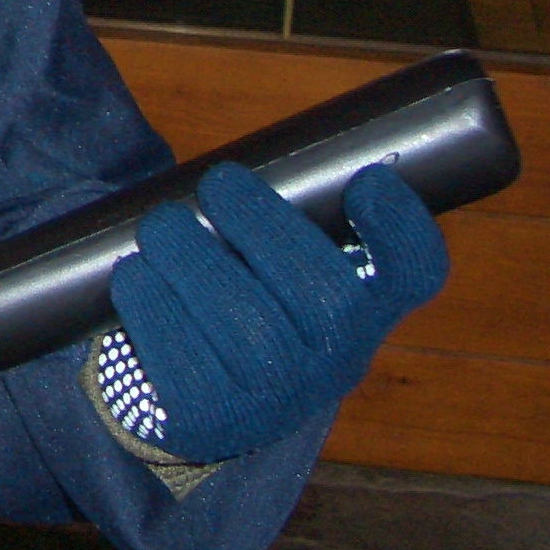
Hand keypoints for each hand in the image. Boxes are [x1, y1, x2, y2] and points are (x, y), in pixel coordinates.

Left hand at [108, 161, 448, 464]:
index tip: (366, 183)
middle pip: (324, 297)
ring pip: (249, 330)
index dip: (401, 232)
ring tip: (162, 226)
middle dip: (263, 226)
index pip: (413, 274)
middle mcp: (333, 359)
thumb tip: (212, 129)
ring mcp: (274, 399)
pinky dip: (152, 306)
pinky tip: (136, 277)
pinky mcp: (207, 419)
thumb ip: (274, 200)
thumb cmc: (238, 289)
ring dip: (195, 260)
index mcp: (365, 305)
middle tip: (218, 184)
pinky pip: (182, 363)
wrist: (195, 392)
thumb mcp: (273, 251)